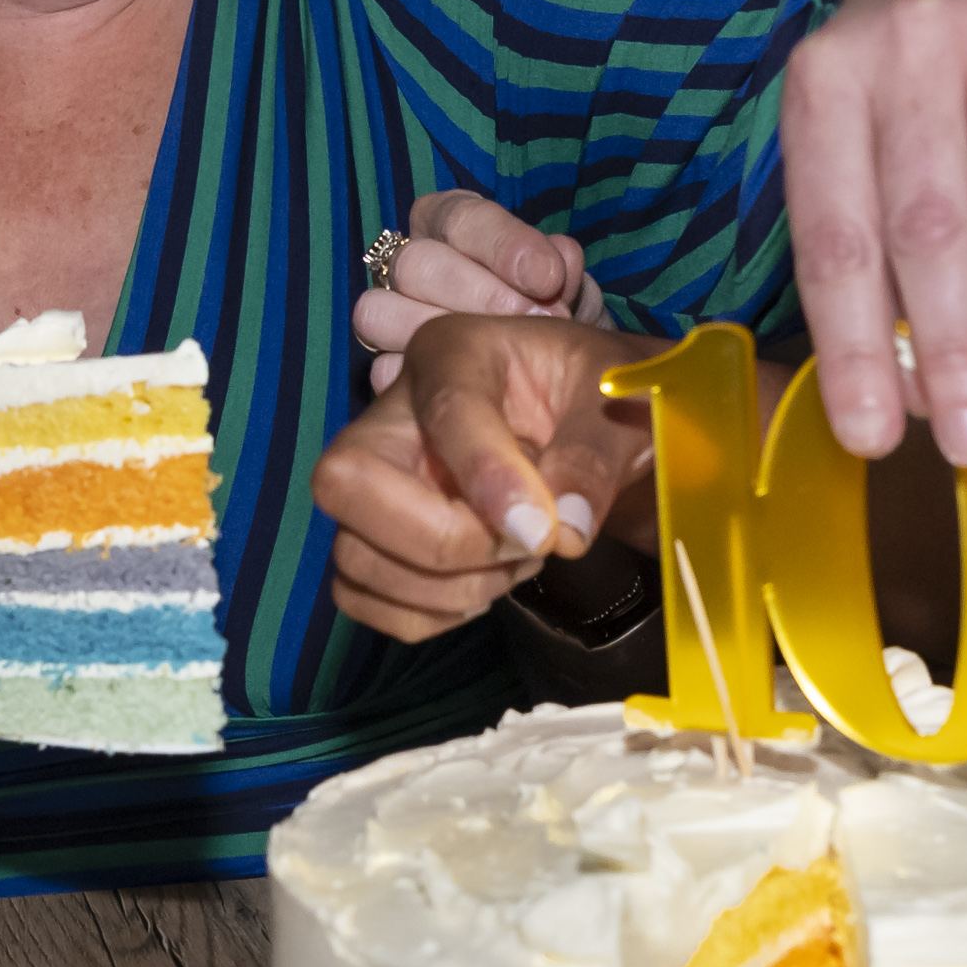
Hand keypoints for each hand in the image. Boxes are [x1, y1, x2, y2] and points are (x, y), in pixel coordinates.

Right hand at [314, 314, 665, 642]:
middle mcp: (395, 413)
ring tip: (521, 558)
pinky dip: (428, 614)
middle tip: (527, 545)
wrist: (595, 429)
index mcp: (454, 352)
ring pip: (353, 555)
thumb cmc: (600, 401)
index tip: (542, 530)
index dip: (485, 474)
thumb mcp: (620, 406)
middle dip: (441, 541)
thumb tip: (567, 530)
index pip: (443, 409)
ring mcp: (374, 480)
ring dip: (448, 586)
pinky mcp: (375, 537)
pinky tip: (487, 584)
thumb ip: (595, 459)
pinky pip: (361, 597)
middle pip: (346, 484)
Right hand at [354, 188, 604, 390]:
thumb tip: (559, 258)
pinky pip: (381, 371)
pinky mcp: (383, 368)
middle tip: (534, 324)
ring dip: (440, 336)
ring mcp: (388, 315)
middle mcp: (413, 263)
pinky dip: (423, 382)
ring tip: (504, 360)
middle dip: (480, 296)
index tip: (548, 277)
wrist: (553, 369)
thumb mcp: (570, 287)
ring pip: (378, 312)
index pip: (460, 216)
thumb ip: (564, 270)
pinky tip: (471, 392)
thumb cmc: (554, 310)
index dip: (503, 244)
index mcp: (453, 225)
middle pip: (415, 264)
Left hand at [792, 0, 966, 466]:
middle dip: (952, 347)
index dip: (852, 343)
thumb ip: (870, 230)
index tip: (874, 436)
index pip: (834, 235)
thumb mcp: (857, 116)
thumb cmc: (910, 61)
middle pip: (927, 223)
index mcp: (825, 86)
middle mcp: (903, 52)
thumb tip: (899, 385)